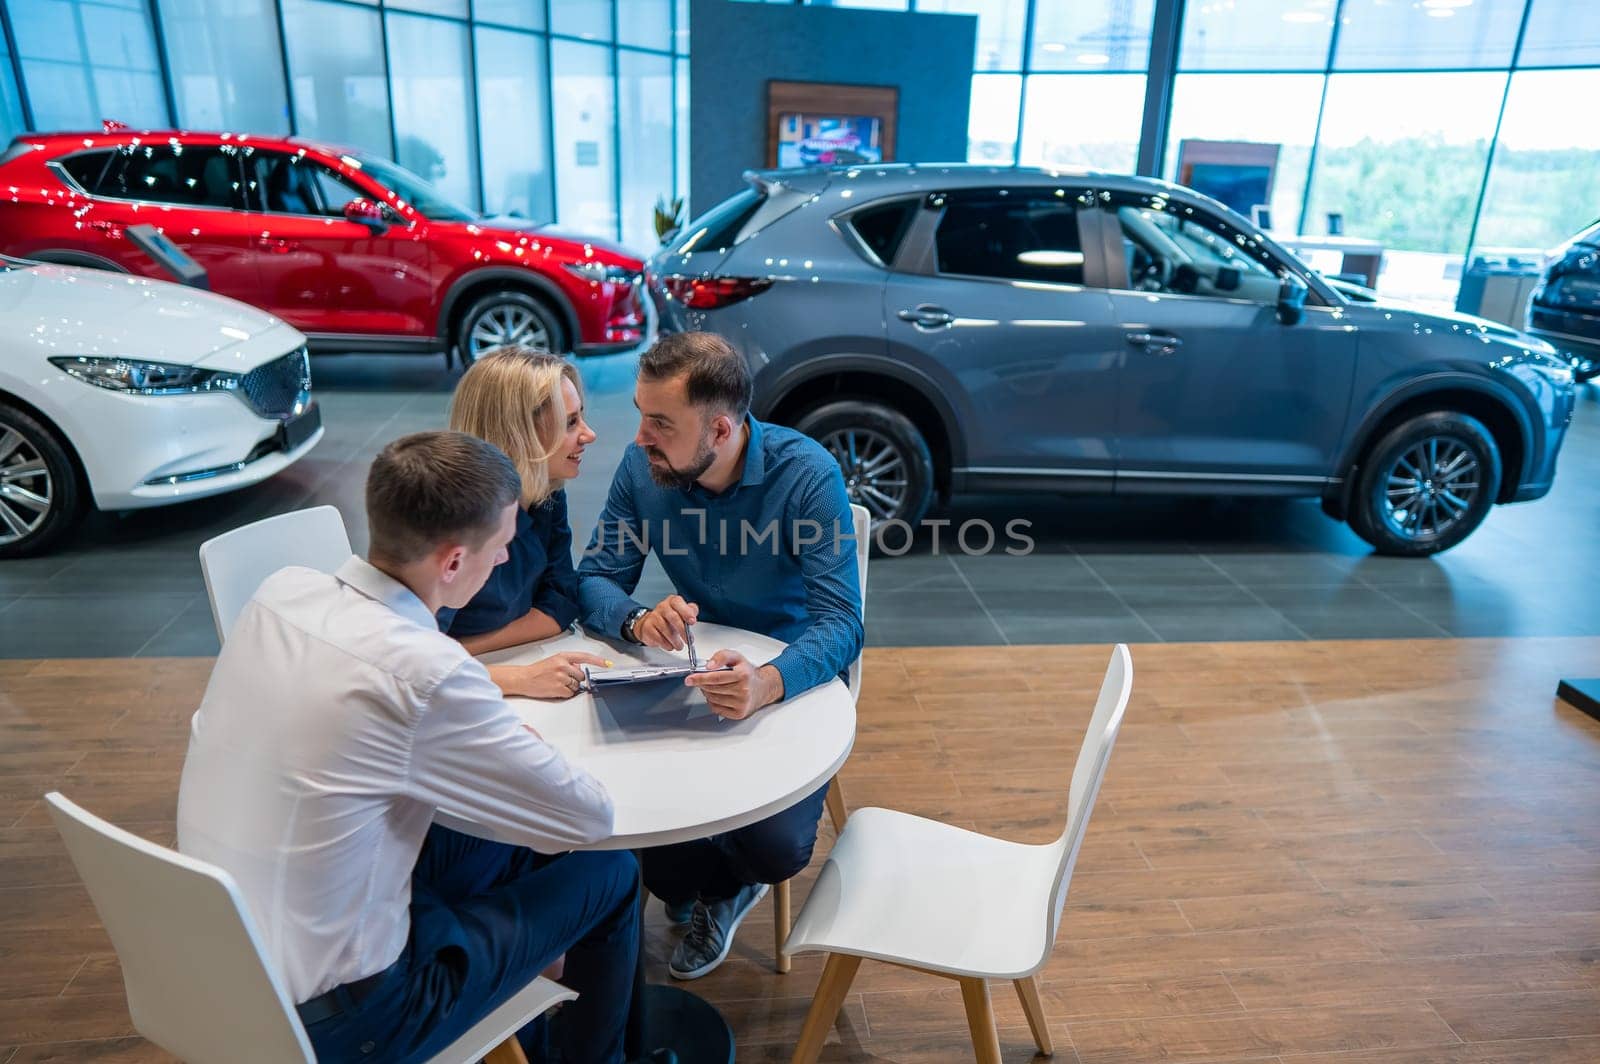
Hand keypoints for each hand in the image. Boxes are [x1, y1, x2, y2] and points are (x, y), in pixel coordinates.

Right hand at [496, 652, 610, 699]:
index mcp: (562, 657)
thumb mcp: (554, 661)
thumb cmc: (538, 670)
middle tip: (563, 679)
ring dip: (570, 687)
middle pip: (581, 675)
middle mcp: (563, 666)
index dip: (597, 661)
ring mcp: (561, 678)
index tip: (607, 664)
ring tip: (557, 683)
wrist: (524, 678)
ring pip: (577, 686)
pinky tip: (555, 689)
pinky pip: (571, 693)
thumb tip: (579, 668)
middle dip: (576, 679)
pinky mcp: (559, 689)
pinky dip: (565, 693)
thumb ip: (568, 663)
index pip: (584, 657)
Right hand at [633, 595, 698, 651]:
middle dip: (682, 630)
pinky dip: (666, 644)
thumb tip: (693, 615)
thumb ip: (691, 611)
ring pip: (666, 630)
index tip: (692, 622)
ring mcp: (653, 617)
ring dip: (675, 641)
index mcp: (672, 601)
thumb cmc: (669, 619)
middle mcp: (662, 607)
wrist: (650, 624)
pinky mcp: (647, 627)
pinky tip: (670, 645)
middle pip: (673, 617)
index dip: (686, 612)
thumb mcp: (682, 612)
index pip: (678, 602)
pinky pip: (658, 638)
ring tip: (679, 645)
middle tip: (688, 640)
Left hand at [684, 650, 783, 720]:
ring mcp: (741, 704)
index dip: (700, 678)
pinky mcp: (738, 713)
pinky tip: (718, 695)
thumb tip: (710, 665)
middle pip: (712, 689)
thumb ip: (722, 656)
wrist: (762, 688)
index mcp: (743, 675)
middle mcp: (743, 691)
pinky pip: (716, 709)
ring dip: (707, 692)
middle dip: (703, 684)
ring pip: (713, 699)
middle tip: (701, 680)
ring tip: (712, 686)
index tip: (690, 679)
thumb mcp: (737, 658)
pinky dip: (712, 701)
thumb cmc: (748, 673)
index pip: (716, 677)